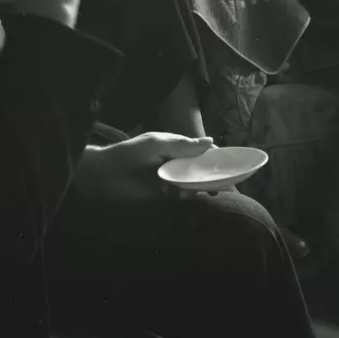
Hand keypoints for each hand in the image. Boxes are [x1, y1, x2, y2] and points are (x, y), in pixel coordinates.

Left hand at [74, 132, 214, 201]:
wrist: (107, 175)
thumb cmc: (131, 153)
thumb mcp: (158, 144)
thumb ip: (183, 145)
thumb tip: (210, 141)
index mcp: (175, 146)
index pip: (200, 151)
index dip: (215, 157)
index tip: (231, 163)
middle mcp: (175, 162)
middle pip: (200, 169)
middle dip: (213, 175)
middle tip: (227, 184)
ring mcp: (171, 179)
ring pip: (193, 183)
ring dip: (201, 186)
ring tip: (211, 191)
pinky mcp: (164, 195)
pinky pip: (182, 195)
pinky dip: (187, 196)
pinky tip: (185, 195)